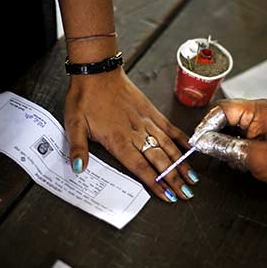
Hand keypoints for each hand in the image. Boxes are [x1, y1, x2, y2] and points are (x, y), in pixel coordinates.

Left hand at [64, 67, 198, 201]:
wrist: (97, 71)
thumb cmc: (85, 97)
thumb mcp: (73, 123)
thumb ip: (78, 148)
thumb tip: (79, 169)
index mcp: (117, 139)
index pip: (140, 167)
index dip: (155, 183)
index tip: (168, 195)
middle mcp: (135, 133)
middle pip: (159, 160)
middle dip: (174, 179)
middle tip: (187, 193)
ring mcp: (145, 121)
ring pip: (168, 146)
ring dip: (181, 163)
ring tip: (192, 177)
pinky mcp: (150, 111)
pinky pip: (168, 127)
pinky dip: (180, 138)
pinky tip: (189, 148)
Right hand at [195, 99, 266, 189]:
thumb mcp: (254, 157)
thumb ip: (225, 147)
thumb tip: (203, 142)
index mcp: (257, 110)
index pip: (220, 109)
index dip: (206, 125)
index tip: (198, 141)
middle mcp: (256, 111)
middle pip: (222, 115)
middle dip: (212, 132)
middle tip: (205, 147)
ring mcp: (257, 120)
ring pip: (227, 125)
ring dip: (220, 139)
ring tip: (221, 153)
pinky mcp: (257, 131)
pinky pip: (235, 132)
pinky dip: (229, 143)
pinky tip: (232, 154)